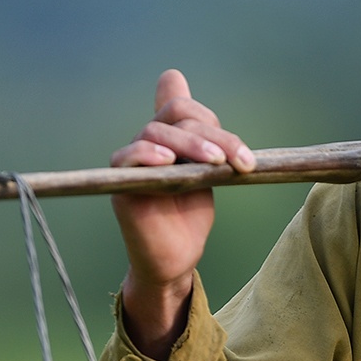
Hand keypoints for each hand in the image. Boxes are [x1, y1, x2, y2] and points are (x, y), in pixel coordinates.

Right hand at [110, 69, 253, 355]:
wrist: (177, 257)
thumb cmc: (190, 215)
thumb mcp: (208, 173)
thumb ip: (210, 141)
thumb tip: (212, 103)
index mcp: (170, 137)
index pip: (181, 105)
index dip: (208, 115)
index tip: (240, 153)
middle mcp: (148, 142)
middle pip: (175, 115)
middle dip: (214, 135)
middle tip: (240, 161)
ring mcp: (132, 160)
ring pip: (155, 131)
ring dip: (191, 143)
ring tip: (216, 162)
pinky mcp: (120, 182)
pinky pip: (126, 157)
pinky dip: (147, 153)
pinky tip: (167, 161)